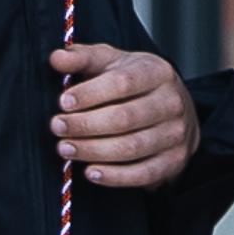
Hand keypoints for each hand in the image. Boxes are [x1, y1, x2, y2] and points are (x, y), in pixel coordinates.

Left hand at [49, 44, 197, 190]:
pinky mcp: (174, 161)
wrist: (175, 109)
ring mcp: (176, 134)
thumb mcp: (111, 62)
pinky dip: (115, 176)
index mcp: (157, 72)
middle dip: (86, 125)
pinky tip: (91, 172)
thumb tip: (57, 58)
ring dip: (94, 151)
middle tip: (57, 127)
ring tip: (66, 149)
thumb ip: (83, 58)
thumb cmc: (133, 83)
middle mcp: (172, 103)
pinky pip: (143, 173)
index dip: (90, 94)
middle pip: (126, 118)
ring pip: (132, 147)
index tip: (63, 102)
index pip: (123, 83)